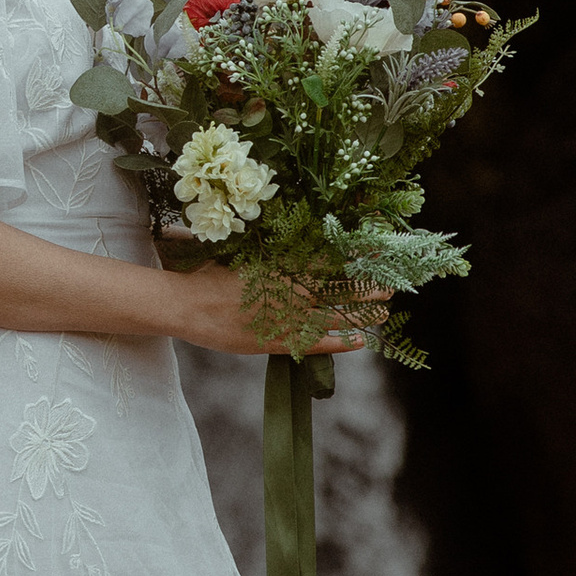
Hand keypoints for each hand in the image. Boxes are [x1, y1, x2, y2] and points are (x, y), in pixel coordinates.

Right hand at [159, 261, 384, 359]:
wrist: (185, 304)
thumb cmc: (209, 271)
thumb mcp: (242, 249)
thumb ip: (269, 246)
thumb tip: (290, 231)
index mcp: (283, 263)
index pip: (330, 258)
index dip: (354, 256)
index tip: (375, 252)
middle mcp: (290, 290)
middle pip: (339, 287)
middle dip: (366, 286)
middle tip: (390, 284)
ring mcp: (285, 317)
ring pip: (334, 314)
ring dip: (361, 312)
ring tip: (384, 310)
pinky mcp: (276, 340)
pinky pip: (316, 343)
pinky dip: (339, 342)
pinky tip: (360, 341)